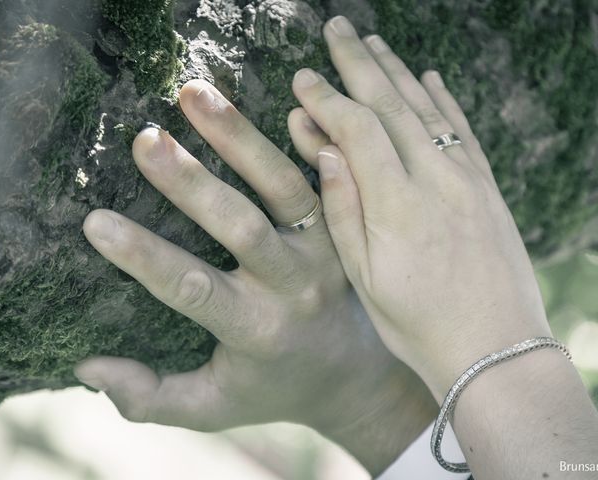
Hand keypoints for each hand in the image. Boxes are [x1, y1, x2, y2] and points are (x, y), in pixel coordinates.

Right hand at [74, 79, 434, 473]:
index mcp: (256, 330)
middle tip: (146, 140)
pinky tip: (288, 100)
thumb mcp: (213, 407)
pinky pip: (326, 177)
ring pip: (285, 188)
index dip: (144, 257)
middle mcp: (294, 285)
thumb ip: (151, 398)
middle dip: (191, 183)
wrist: (353, 373)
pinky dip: (310, 139)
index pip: (192, 288)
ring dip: (242, 139)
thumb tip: (86, 367)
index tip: (95, 222)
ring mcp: (324, 250)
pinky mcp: (343, 225)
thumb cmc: (272, 387)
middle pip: (241, 227)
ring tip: (196, 95)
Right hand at [291, 15, 552, 399]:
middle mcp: (435, 180)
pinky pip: (463, 129)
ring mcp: (466, 180)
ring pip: (427, 108)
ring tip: (372, 42)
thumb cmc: (419, 324)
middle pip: (391, 104)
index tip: (302, 77)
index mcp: (396, 204)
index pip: (355, 130)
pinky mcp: (486, 188)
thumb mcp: (365, 279)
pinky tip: (430, 78)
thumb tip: (326, 151)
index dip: (326, 99)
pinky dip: (444, 99)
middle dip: (358, 63)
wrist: (495, 349)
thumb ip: (343, 210)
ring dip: (397, 71)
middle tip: (334, 29)